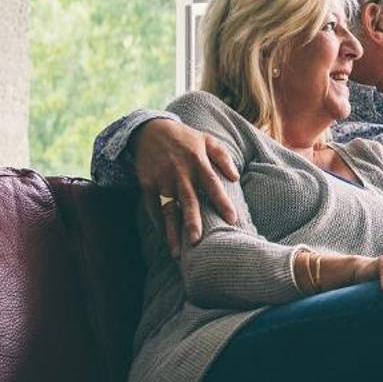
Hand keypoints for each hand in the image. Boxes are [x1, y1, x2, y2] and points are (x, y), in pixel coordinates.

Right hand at [133, 118, 240, 255]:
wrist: (150, 129)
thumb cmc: (185, 138)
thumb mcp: (207, 140)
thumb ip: (222, 157)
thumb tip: (235, 177)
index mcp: (198, 161)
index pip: (212, 184)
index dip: (222, 202)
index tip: (232, 219)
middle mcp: (180, 172)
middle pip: (188, 200)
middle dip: (192, 221)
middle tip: (197, 241)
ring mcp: (162, 179)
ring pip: (168, 209)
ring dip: (172, 230)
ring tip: (177, 252)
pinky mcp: (147, 183)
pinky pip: (152, 207)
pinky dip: (157, 223)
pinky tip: (164, 238)